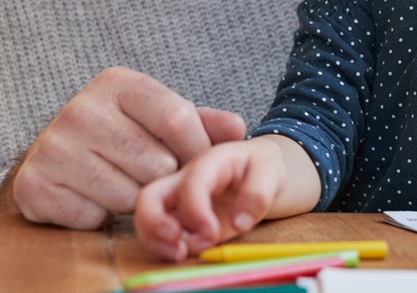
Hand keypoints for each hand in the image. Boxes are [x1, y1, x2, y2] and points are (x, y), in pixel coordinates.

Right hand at [0, 66, 245, 228]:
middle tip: (149, 176)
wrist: (56, 159)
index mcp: (116, 83)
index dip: (196, 150)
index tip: (195, 163)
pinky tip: (93, 198)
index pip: (177, 119)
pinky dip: (100, 216)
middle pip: (155, 162)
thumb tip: (238, 128)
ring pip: (126, 194)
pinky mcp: (35, 183)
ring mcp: (54, 146)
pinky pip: (93, 216)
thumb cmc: (121, 136)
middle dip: (162, 178)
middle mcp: (80, 109)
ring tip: (122, 184)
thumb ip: (202, 123)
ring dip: (133, 200)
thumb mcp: (160, 120)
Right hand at [135, 137, 292, 261]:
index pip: (192, 182)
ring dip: (156, 241)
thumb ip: (258, 193)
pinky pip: (156, 233)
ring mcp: (176, 200)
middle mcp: (184, 180)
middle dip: (154, 223)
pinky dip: (162, 247)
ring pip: (145, 218)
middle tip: (178, 245)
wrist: (258, 173)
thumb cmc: (260, 168)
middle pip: (149, 196)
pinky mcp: (177, 219)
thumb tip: (240, 222)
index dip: (196, 210)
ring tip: (182, 254)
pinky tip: (184, 253)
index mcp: (209, 162)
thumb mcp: (270, 172)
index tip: (212, 234)